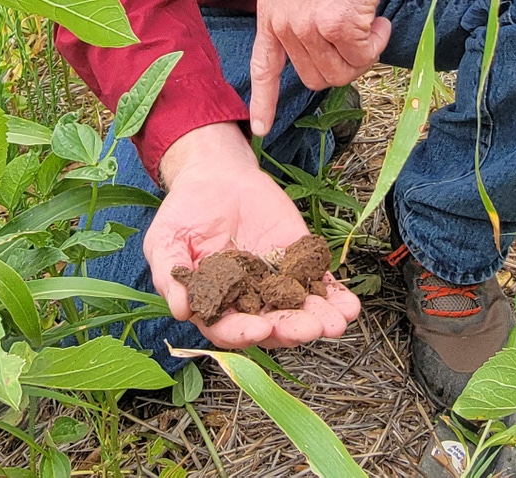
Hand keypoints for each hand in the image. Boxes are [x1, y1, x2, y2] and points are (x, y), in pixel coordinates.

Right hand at [144, 122, 361, 348]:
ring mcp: (277, 284)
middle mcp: (249, 301)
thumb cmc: (186, 212)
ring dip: (320, 319)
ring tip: (337, 321)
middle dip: (292, 329)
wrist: (216, 177)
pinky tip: (349, 304)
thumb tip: (180, 309)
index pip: (229, 328)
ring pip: (300, 310)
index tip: (259, 327)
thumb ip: (172, 274)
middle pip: (272, 325)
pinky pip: (320, 284)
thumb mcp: (166, 240)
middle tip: (309, 328)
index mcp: (215, 304)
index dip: (243, 332)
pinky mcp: (299, 263)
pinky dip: (336, 296)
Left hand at [249, 0, 390, 135]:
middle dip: (343, 68)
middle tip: (359, 42)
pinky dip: (379, 39)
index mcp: (272, 16)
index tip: (259, 129)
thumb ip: (305, 23)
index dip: (264, 102)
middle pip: (316, 80)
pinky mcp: (334, 25)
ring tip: (369, 23)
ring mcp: (308, 26)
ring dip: (364, 53)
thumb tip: (329, 58)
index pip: (264, 68)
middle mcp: (285, 25)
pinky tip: (378, 18)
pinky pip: (365, 55)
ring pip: (343, 72)